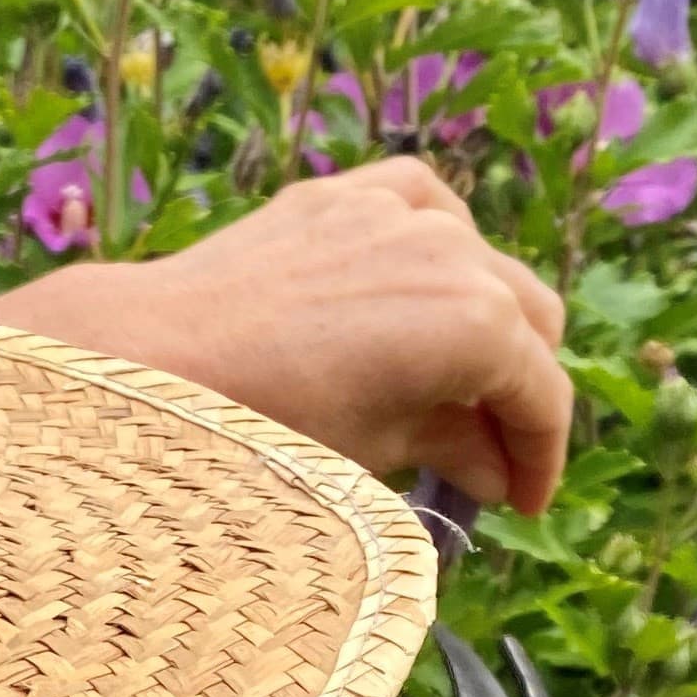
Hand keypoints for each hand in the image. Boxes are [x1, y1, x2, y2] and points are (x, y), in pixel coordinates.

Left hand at [0, 159, 571, 511]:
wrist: (154, 361)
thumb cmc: (266, 426)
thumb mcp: (373, 455)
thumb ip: (454, 454)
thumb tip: (496, 473)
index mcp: (479, 326)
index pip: (542, 398)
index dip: (540, 459)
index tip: (525, 502)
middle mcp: (456, 254)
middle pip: (531, 325)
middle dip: (516, 391)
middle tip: (486, 452)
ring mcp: (401, 212)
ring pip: (483, 264)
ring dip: (480, 322)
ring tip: (444, 381)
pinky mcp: (347, 193)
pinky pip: (422, 206)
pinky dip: (433, 246)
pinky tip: (410, 286)